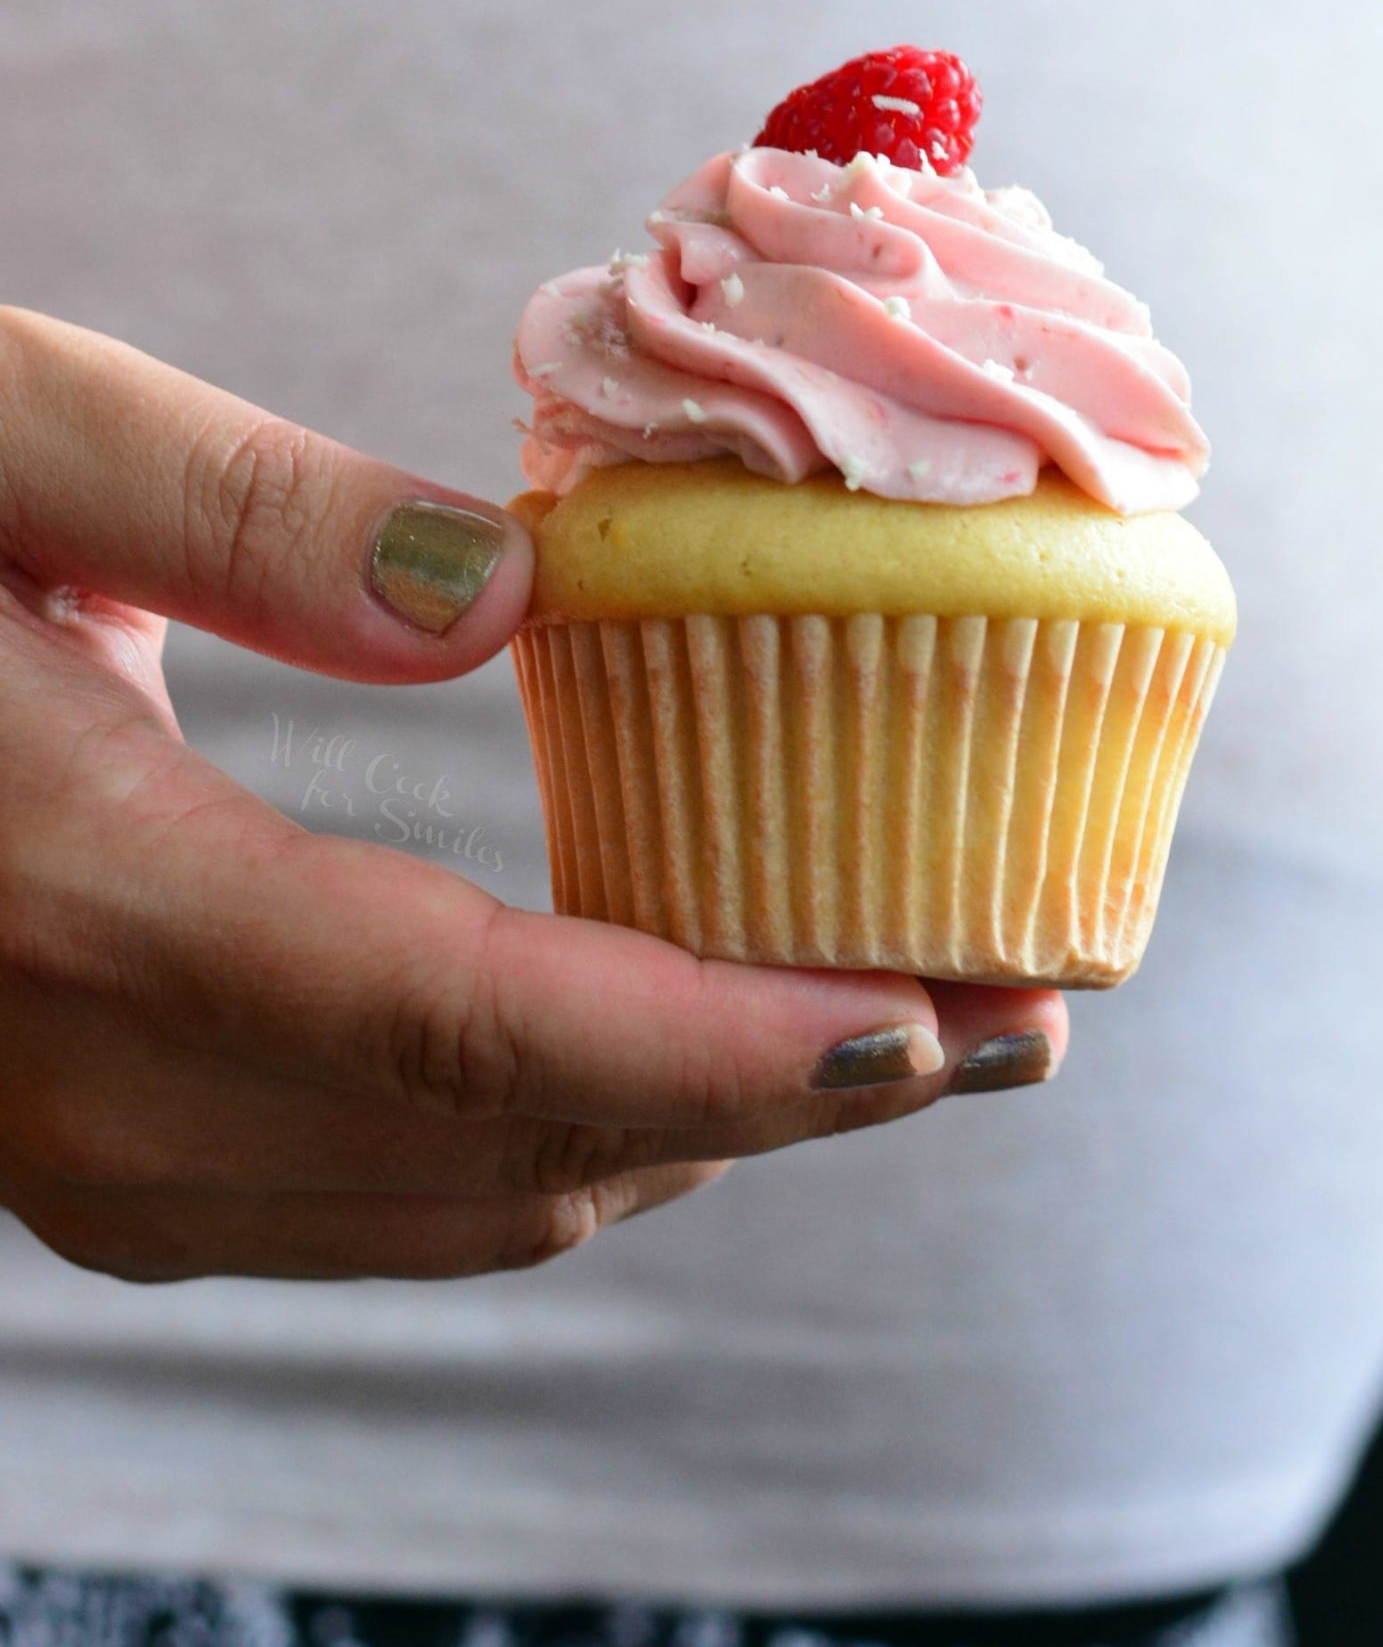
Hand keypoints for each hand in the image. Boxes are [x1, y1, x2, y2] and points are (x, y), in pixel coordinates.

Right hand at [0, 308, 1066, 1283]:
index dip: (737, 1046)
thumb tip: (513, 601)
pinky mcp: (104, 1161)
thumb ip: (249, 516)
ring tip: (901, 1035)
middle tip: (1017, 1014)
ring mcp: (88, 1163)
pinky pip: (396, 1200)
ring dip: (706, 1135)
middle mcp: (91, 1094)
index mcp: (83, 895)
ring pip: (473, 1210)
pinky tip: (686, 1046)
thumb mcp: (2, 436)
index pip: (482, 1027)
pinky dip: (578, 1138)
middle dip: (794, 1103)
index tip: (950, 1020)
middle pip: (521, 1152)